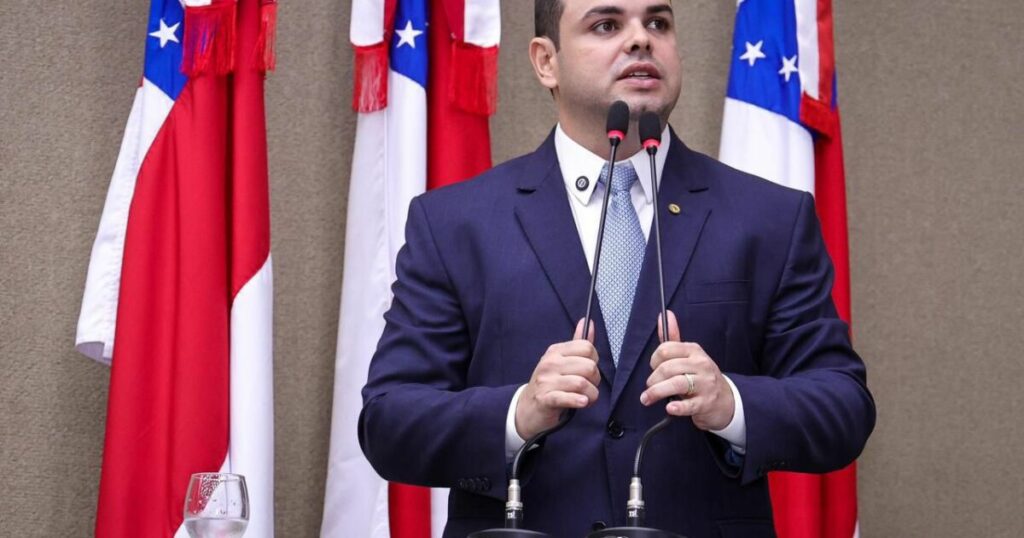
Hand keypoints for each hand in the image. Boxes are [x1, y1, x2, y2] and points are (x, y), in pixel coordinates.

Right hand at [515, 319, 600, 439]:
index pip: (587, 347)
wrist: (527, 408)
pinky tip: (582, 402)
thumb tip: (588, 321)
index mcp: (555, 351)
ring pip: (581, 383)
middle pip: (588, 366)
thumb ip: (577, 343)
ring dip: (591, 395)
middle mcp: (550, 363)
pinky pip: (568, 397)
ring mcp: (546, 381)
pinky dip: (579, 401)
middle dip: (595, 380)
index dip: (594, 360)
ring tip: (586, 398)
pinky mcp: (545, 399)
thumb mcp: (561, 361)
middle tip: (588, 387)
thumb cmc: (549, 383)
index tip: (588, 371)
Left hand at [640, 310, 734, 430]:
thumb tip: (665, 314)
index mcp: (694, 351)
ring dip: (657, 392)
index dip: (654, 360)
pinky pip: (690, 404)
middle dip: (653, 379)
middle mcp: (701, 365)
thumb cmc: (701, 376)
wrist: (727, 401)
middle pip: (668, 368)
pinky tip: (669, 408)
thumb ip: (674, 337)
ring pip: (677, 384)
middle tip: (649, 387)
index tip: (653, 368)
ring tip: (647, 399)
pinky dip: (677, 407)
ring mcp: (705, 384)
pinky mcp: (706, 403)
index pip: (666, 349)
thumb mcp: (689, 355)